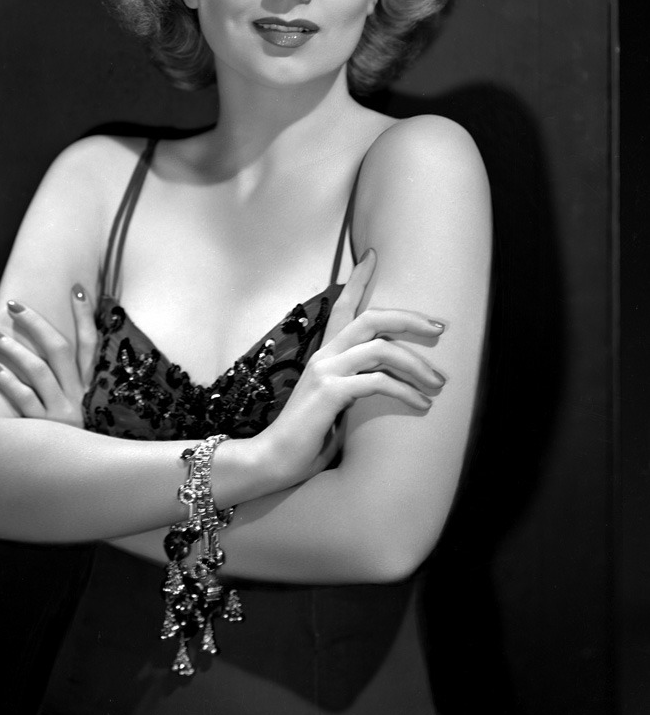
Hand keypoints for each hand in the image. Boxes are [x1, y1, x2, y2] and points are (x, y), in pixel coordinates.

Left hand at [0, 284, 97, 426]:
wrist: (81, 478)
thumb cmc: (78, 436)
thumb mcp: (86, 405)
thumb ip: (79, 378)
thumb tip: (69, 347)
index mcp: (92, 385)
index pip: (91, 343)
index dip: (86, 315)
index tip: (78, 288)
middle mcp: (79, 395)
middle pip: (58, 348)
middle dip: (35, 323)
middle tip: (13, 305)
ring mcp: (63, 412)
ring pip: (38, 371)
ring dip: (14, 350)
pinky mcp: (45, 430)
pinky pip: (25, 401)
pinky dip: (9, 384)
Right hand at [257, 249, 447, 485]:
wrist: (273, 460)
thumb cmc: (307, 438)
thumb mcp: (337, 404)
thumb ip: (356, 386)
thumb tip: (389, 382)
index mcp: (325, 354)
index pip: (342, 306)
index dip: (358, 280)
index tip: (373, 255)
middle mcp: (324, 355)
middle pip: (370, 318)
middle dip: (409, 319)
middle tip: (440, 329)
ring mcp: (325, 371)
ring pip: (380, 348)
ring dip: (417, 364)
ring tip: (439, 383)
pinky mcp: (329, 392)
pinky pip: (377, 381)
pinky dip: (405, 391)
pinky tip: (421, 405)